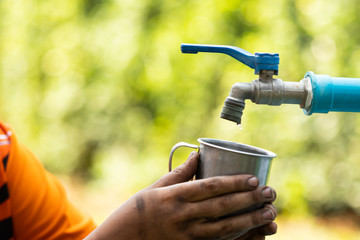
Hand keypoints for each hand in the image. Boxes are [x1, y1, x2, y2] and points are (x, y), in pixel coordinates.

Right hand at [85, 152, 276, 239]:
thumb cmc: (137, 210)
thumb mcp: (155, 187)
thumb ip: (179, 173)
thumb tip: (196, 154)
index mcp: (175, 197)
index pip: (211, 188)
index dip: (234, 183)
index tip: (254, 179)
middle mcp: (183, 216)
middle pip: (222, 208)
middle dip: (249, 200)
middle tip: (270, 193)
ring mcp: (187, 236)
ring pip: (224, 229)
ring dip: (249, 221)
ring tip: (269, 214)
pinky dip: (236, 239)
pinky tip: (251, 233)